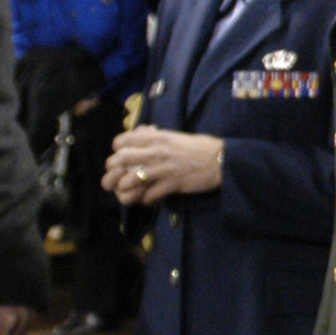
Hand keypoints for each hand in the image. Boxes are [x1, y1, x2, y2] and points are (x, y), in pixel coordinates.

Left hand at [103, 126, 221, 200]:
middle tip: (116, 174)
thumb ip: (158, 136)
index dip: (117, 148)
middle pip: (121, 159)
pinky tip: (148, 198)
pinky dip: (145, 199)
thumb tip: (145, 134)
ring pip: (130, 179)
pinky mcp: (171, 185)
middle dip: (113, 169)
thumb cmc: (202, 146)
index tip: (121, 153)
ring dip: (125, 187)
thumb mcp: (176, 136)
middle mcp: (156, 152)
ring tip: (128, 189)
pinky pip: (148, 195)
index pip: (123, 140)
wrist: (222, 160)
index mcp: (157, 137)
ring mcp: (163, 169)